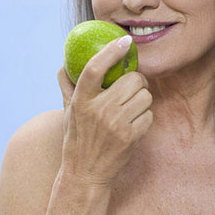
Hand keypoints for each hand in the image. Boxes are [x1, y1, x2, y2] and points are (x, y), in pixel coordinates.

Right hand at [57, 37, 152, 187]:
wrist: (86, 173)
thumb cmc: (77, 138)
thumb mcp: (68, 112)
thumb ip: (68, 86)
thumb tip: (65, 62)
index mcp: (81, 100)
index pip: (94, 68)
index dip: (111, 51)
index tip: (124, 41)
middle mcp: (98, 110)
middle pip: (132, 80)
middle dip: (136, 82)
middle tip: (131, 89)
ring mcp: (116, 124)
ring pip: (145, 96)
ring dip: (142, 101)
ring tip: (130, 109)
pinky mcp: (131, 137)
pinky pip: (149, 115)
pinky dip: (145, 118)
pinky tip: (133, 125)